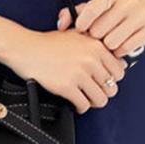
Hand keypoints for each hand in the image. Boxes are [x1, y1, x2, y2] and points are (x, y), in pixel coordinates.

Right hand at [3, 28, 127, 113]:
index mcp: (95, 46)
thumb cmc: (47, 43)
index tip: (104, 81)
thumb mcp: (76, 35)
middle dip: (102, 92)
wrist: (24, 48)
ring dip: (92, 101)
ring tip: (84, 98)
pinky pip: (83, 105)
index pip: (120, 71)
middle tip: (93, 91)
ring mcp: (79, 74)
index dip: (112, 79)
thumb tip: (119, 63)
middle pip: (111, 88)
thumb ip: (96, 46)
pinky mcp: (67, 87)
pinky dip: (80, 107)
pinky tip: (74, 102)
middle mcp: (90, 59)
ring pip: (100, 99)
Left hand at [57, 0, 144, 57]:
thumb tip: (61, 26)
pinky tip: (117, 45)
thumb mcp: (92, 7)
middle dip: (94, 36)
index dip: (83, 21)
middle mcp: (128, 2)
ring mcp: (140, 16)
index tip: (80, 28)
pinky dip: (118, 51)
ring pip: (112, 41)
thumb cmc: (110, 12)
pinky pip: (124, 49)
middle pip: (100, 29)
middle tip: (96, 36)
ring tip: (106, 40)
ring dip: (106, 45)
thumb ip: (73, 14)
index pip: (93, 8)